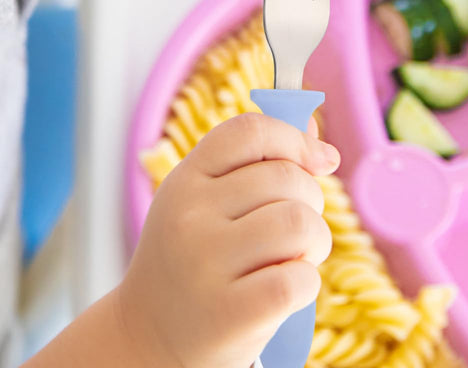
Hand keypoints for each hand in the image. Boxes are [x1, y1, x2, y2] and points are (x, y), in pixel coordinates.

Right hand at [117, 113, 339, 367]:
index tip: (320, 159)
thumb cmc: (191, 260)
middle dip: (311, 199)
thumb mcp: (203, 202)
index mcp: (184, 179)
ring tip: (297, 256)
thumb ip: (252, 164)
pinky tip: (287, 287)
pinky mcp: (229, 313)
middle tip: (297, 227)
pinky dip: (307, 282)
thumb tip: (315, 131)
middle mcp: (189, 215)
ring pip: (299, 223)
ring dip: (315, 241)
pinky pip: (300, 279)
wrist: (148, 336)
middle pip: (286, 177)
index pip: (249, 130)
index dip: (294, 138)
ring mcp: (205, 263)